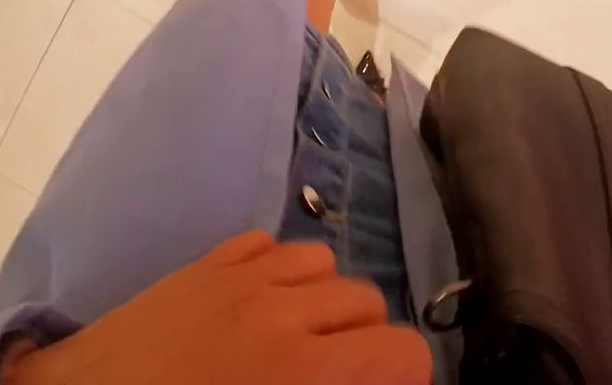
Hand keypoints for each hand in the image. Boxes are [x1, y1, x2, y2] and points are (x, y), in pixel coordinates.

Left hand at [1, 229, 430, 384]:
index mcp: (303, 372)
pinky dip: (275, 266)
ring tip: (299, 329)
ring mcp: (241, 278)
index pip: (401, 350)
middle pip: (366, 299)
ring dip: (322, 295)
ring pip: (321, 261)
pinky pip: (266, 242)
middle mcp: (282, 312)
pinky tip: (257, 298)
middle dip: (365, 336)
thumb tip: (360, 377)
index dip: (406, 372)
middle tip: (339, 369)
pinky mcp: (205, 262)